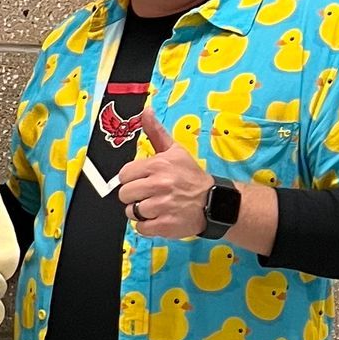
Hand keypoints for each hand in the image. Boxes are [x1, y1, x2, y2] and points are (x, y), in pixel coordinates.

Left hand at [117, 110, 214, 240]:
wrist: (214, 201)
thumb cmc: (191, 176)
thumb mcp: (175, 151)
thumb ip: (156, 132)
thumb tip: (145, 111)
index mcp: (158, 165)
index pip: (124, 175)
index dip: (132, 179)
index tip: (143, 181)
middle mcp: (159, 184)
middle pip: (125, 194)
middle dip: (134, 196)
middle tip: (150, 195)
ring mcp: (162, 206)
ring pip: (132, 212)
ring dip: (141, 212)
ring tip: (157, 206)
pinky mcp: (165, 225)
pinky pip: (141, 228)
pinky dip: (148, 226)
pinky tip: (160, 218)